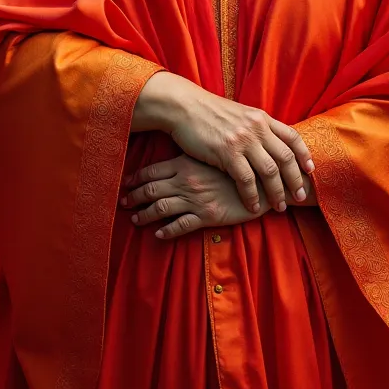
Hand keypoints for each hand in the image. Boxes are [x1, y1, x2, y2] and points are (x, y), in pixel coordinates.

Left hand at [122, 155, 271, 239]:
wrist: (265, 180)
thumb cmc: (240, 164)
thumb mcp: (215, 154)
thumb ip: (196, 157)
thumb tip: (179, 159)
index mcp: (187, 163)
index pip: (153, 170)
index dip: (136, 178)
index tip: (126, 183)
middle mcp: (187, 180)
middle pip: (151, 189)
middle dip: (134, 197)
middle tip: (122, 202)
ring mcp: (196, 198)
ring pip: (161, 207)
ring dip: (145, 214)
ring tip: (135, 220)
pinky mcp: (207, 215)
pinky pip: (181, 225)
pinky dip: (166, 231)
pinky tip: (158, 234)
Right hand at [131, 72, 313, 213]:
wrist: (184, 106)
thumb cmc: (208, 113)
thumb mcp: (239, 114)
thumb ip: (255, 127)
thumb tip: (268, 141)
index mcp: (262, 118)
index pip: (293, 137)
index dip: (304, 155)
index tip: (310, 171)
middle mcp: (257, 128)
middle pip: (286, 158)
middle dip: (295, 180)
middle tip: (299, 197)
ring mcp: (243, 140)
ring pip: (270, 172)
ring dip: (276, 193)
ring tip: (278, 207)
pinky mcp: (227, 152)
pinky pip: (246, 180)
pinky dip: (252, 196)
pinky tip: (253, 207)